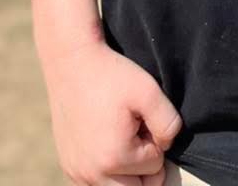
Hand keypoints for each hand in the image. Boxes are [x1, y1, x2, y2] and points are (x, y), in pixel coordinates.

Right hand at [44, 39, 181, 185]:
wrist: (71, 62)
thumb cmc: (111, 74)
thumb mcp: (149, 91)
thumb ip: (168, 124)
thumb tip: (166, 147)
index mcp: (114, 158)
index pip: (155, 166)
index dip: (155, 140)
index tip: (141, 117)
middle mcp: (91, 174)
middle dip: (144, 164)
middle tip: (136, 130)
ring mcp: (77, 173)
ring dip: (126, 171)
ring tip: (122, 137)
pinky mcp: (68, 167)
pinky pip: (96, 184)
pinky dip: (107, 172)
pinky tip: (106, 143)